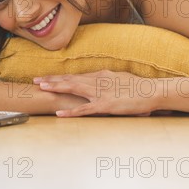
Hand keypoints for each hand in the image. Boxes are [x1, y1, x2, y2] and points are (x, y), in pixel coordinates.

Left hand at [33, 70, 166, 116]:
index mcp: (102, 75)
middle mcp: (98, 81)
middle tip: (36, 81)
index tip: (47, 78)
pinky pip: (84, 109)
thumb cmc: (140, 88)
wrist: (152, 91)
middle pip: (71, 80)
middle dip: (52, 80)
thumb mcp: (121, 79)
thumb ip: (109, 80)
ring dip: (57, 88)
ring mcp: (101, 93)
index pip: (76, 76)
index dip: (60, 77)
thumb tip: (102, 79)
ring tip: (42, 88)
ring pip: (74, 89)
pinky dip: (71, 112)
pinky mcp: (105, 105)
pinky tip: (60, 113)